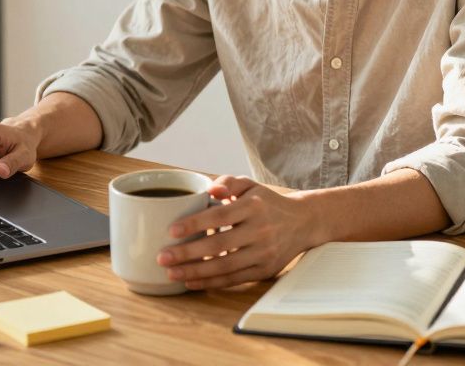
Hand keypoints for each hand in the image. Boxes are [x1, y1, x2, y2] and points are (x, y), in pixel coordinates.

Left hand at [157, 175, 313, 289]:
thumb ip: (228, 182)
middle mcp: (260, 231)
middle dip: (187, 253)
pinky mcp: (264, 270)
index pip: (220, 215)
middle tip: (162, 257)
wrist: (302, 222)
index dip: (195, 224)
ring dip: (195, 272)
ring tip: (172, 273)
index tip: (171, 231)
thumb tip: (211, 188)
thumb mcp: (250, 185)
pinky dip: (211, 283)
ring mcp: (264, 253)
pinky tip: (191, 282)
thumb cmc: (266, 202)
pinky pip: (234, 279)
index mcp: (253, 206)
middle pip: (219, 245)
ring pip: (225, 267)